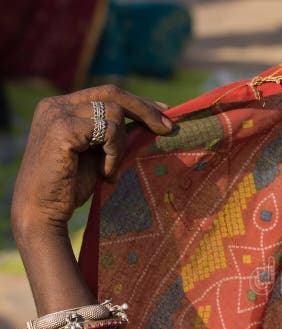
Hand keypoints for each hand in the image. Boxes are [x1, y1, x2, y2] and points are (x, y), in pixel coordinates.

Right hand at [11, 85, 171, 237]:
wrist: (42, 210)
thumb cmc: (70, 185)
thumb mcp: (97, 152)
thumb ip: (114, 134)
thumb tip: (154, 121)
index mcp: (62, 106)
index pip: (107, 93)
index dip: (138, 101)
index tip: (164, 112)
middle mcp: (56, 104)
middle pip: (113, 93)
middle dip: (145, 110)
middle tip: (167, 129)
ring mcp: (57, 114)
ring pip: (115, 114)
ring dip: (121, 145)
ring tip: (109, 170)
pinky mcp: (62, 128)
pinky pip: (108, 131)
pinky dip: (114, 154)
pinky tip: (103, 174)